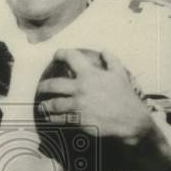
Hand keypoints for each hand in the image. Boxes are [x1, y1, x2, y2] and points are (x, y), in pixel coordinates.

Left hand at [35, 49, 152, 145]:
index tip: (56, 55)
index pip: (71, 58)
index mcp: (90, 74)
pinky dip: (53, 118)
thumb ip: (111, 60)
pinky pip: (60, 119)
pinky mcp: (78, 119)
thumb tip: (104, 51)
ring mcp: (78, 105)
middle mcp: (81, 88)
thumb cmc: (125, 96)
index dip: (61, 54)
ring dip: (45, 105)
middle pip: (54, 84)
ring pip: (54, 104)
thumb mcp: (120, 74)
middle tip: (41, 87)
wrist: (129, 119)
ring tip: (42, 106)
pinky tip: (49, 118)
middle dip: (44, 86)